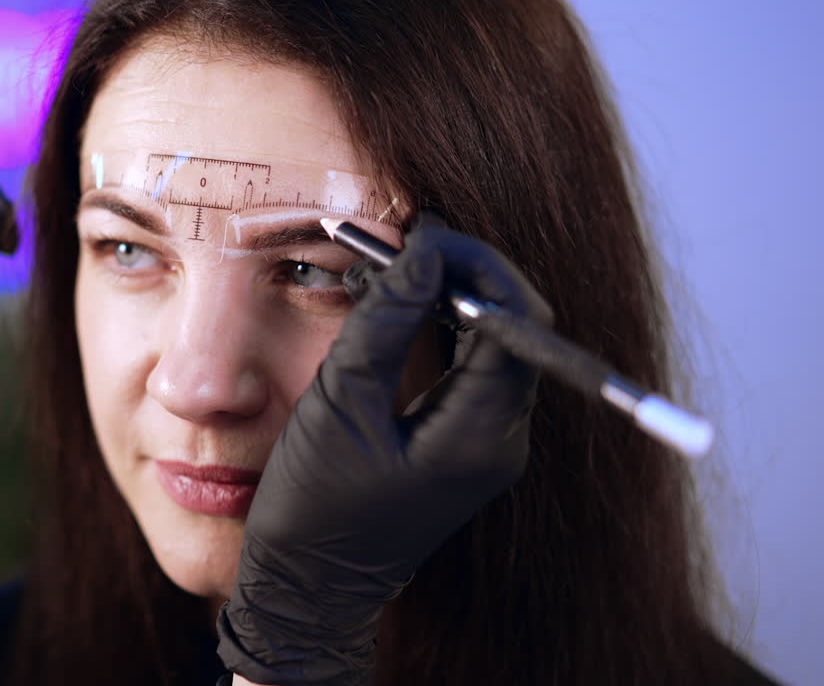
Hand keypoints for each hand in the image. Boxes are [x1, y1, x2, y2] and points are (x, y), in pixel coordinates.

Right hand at [216, 214, 552, 684]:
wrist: (309, 588)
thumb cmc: (314, 509)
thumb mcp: (340, 404)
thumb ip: (385, 322)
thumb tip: (421, 252)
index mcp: (479, 436)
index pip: (514, 322)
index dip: (473, 265)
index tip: (418, 234)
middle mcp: (501, 439)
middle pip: (514, 326)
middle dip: (462, 273)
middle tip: (401, 242)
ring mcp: (487, 443)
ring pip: (493, 341)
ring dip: (446, 296)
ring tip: (388, 265)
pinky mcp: (464, 443)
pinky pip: (470, 367)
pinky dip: (437, 328)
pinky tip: (392, 306)